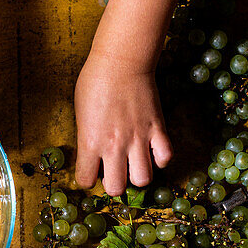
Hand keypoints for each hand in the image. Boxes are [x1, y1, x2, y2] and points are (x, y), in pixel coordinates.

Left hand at [74, 50, 172, 195]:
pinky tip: (152, 150)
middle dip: (114, 184)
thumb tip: (95, 155)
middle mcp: (114, 145)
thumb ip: (88, 139)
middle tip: (114, 170)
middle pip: (117, 188)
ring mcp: (138, 138)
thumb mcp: (81, 114)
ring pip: (143, 179)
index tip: (91, 169)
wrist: (122, 59)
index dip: (87, 178)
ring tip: (134, 163)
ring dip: (138, 175)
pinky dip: (160, 159)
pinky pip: (165, 157)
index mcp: (90, 142)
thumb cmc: (95, 81)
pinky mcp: (158, 129)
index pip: (86, 180)